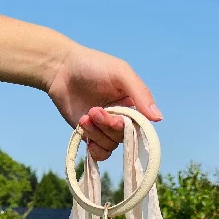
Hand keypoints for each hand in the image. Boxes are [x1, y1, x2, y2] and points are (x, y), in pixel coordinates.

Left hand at [47, 43, 161, 160]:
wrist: (60, 70)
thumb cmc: (92, 65)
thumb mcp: (121, 73)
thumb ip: (140, 93)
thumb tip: (158, 118)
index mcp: (132, 103)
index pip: (140, 126)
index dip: (128, 127)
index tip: (116, 118)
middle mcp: (121, 117)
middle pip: (123, 137)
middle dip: (108, 127)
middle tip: (93, 111)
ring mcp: (105, 127)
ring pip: (111, 145)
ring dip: (96, 134)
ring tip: (83, 118)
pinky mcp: (90, 135)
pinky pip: (101, 153)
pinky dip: (95, 150)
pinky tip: (86, 137)